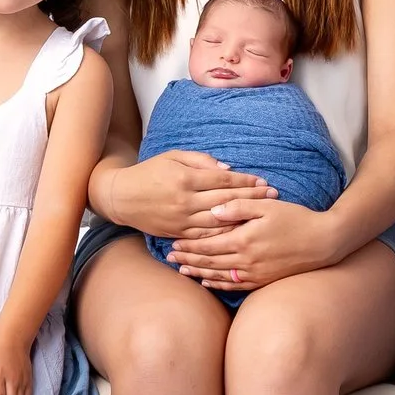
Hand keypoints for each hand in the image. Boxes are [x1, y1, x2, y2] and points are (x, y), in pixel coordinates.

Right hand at [100, 148, 278, 237]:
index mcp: (185, 179)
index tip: (263, 181)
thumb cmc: (149, 172)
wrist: (121, 197)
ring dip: (243, 218)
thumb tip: (228, 168)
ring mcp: (182, 220)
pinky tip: (240, 232)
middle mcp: (185, 201)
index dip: (245, 180)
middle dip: (252, 197)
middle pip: (226, 200)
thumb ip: (201, 161)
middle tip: (273, 195)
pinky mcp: (178, 233)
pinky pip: (206, 237)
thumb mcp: (173, 157)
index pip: (223, 180)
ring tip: (263, 215)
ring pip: (219, 222)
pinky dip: (225, 236)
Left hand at [165, 198, 335, 292]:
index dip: (189, 244)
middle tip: (171, 257)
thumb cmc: (296, 219)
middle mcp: (245, 260)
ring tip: (183, 270)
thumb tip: (214, 210)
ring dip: (199, 272)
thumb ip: (239, 207)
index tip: (174, 242)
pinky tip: (207, 281)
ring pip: (218, 275)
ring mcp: (254, 273)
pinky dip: (218, 284)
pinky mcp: (263, 280)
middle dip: (189, 258)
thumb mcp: (267, 206)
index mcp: (244, 239)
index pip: (208, 244)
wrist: (323, 242)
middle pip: (209, 261)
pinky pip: (234, 285)